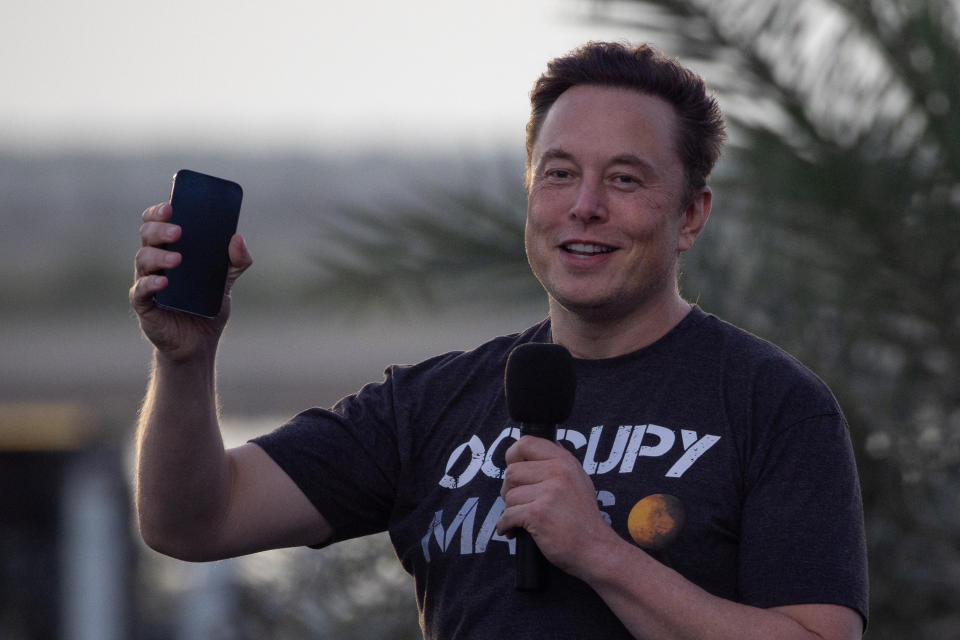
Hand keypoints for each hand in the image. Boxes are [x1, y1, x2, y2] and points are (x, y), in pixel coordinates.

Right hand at [130, 202, 252, 360]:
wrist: (199, 343)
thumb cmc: (207, 306)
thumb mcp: (227, 281)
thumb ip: (237, 261)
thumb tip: (237, 238)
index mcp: (170, 250)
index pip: (156, 224)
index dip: (158, 212)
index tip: (171, 206)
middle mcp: (155, 262)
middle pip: (147, 237)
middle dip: (159, 229)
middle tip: (178, 231)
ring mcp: (147, 282)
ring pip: (142, 260)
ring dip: (159, 255)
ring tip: (178, 258)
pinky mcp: (144, 305)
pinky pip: (140, 290)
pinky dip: (150, 283)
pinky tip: (164, 281)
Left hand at [496, 435, 617, 576]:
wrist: (595, 549)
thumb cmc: (584, 519)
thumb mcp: (579, 480)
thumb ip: (558, 464)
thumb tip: (533, 449)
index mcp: (565, 461)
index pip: (526, 443)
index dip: (513, 457)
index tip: (514, 472)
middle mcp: (558, 472)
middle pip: (512, 472)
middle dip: (509, 490)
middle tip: (519, 503)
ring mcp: (548, 492)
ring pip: (509, 496)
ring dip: (510, 511)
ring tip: (522, 520)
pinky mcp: (538, 513)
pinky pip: (507, 515)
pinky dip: (505, 525)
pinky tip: (511, 530)